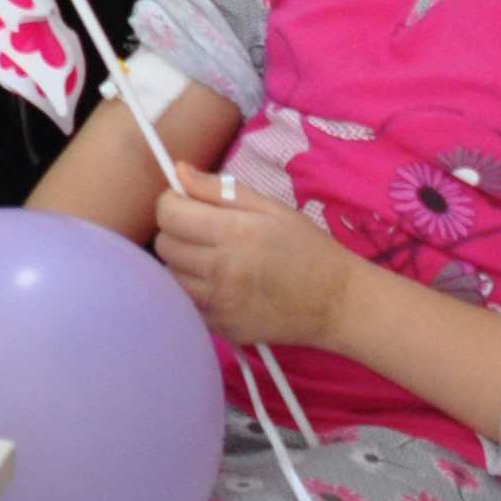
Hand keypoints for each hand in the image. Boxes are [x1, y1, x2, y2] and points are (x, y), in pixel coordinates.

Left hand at [153, 177, 357, 347]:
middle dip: (176, 231)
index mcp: (234, 234)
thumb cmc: (307, 247)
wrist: (337, 302)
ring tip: (210, 257)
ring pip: (170, 276)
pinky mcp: (221, 328)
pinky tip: (218, 283)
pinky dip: (193, 290)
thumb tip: (177, 171)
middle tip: (202, 230)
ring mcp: (219, 304)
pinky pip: (186, 304)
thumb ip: (219, 189)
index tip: (186, 202)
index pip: (169, 214)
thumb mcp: (271, 207)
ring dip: (181, 262)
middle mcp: (221, 271)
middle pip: (164, 245)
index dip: (172, 201)